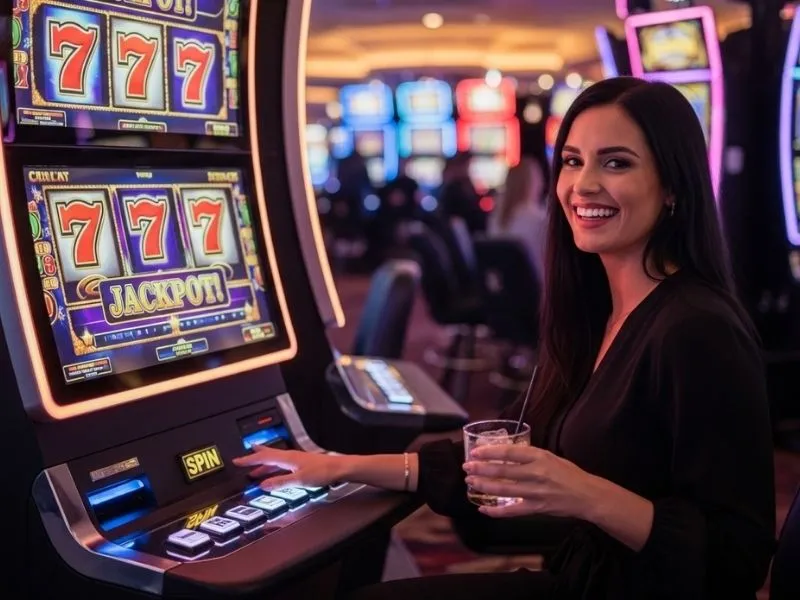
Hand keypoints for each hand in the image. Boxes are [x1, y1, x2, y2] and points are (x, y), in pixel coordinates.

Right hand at [232, 445, 344, 490]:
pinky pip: (282, 465)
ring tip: (255, 470)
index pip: (264, 457)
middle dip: (255, 457)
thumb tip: (262, 485)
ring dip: (264, 465)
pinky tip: (275, 474)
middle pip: (268, 455)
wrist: (339, 468)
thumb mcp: (299, 480)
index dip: (249, 459)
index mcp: (287, 458)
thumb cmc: (322, 472)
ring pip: (275, 461)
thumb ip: (280, 483)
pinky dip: (274, 469)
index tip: (237, 461)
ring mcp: (296, 460)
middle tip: (244, 458)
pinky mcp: (301, 464)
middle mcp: (290, 456)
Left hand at [463, 444, 599, 518]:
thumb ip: (529, 456)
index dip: (490, 452)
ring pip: (503, 490)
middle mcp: (535, 473)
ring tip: (470, 482)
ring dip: (483, 486)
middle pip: (502, 471)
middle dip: (481, 469)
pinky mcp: (536, 508)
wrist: (587, 495)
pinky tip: (483, 509)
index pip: (509, 452)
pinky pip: (512, 511)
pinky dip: (496, 511)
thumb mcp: (550, 456)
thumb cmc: (568, 473)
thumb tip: (506, 454)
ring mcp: (535, 492)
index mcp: (539, 457)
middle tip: (467, 467)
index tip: (475, 452)